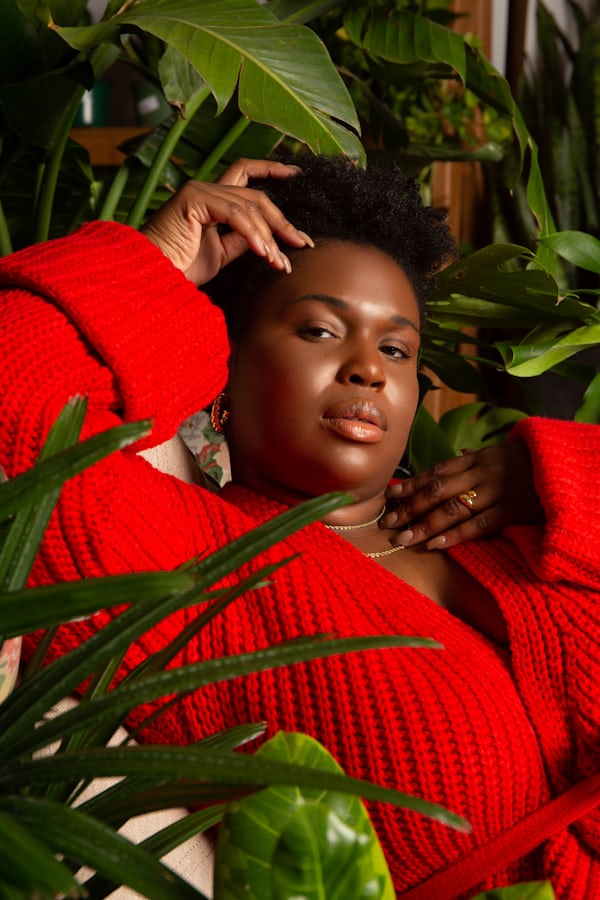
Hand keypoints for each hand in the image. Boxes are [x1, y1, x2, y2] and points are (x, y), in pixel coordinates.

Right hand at [140, 158, 313, 284]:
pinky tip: (263, 253)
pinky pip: (235, 215)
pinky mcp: (194, 200)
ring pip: (249, 208)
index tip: (296, 174)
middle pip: (256, 196)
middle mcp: (206, 189)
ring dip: (269, 237)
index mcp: (211, 199)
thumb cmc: (179, 267)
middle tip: (301, 242)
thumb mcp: (220, 253)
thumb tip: (268, 237)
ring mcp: (199, 191)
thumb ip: (241, 240)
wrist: (154, 275)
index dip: (271, 170)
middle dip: (282, 221)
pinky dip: (253, 234)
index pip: (245, 174)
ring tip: (278, 262)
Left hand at [380, 441, 544, 549]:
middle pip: (437, 491)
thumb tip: (456, 458)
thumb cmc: (529, 462)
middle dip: (410, 507)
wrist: (565, 465)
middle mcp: (482, 473)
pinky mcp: (511, 510)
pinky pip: (478, 525)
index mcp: (477, 459)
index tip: (390, 494)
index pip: (437, 472)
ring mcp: (496, 492)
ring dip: (424, 524)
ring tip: (403, 538)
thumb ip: (476, 459)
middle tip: (387, 522)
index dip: (412, 483)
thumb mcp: (501, 454)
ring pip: (452, 509)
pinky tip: (435, 544)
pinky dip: (455, 535)